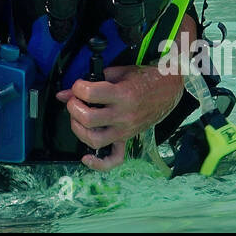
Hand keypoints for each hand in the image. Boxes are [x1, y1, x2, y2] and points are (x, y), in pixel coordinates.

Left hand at [55, 62, 184, 171]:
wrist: (170, 89)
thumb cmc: (146, 79)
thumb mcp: (121, 72)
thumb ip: (94, 80)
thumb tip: (65, 92)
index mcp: (122, 95)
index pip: (90, 94)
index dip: (77, 87)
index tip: (79, 85)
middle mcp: (123, 116)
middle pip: (88, 119)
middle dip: (73, 107)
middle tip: (75, 100)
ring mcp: (125, 130)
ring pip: (95, 140)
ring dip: (79, 129)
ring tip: (77, 118)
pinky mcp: (127, 138)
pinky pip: (114, 159)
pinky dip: (98, 163)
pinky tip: (86, 157)